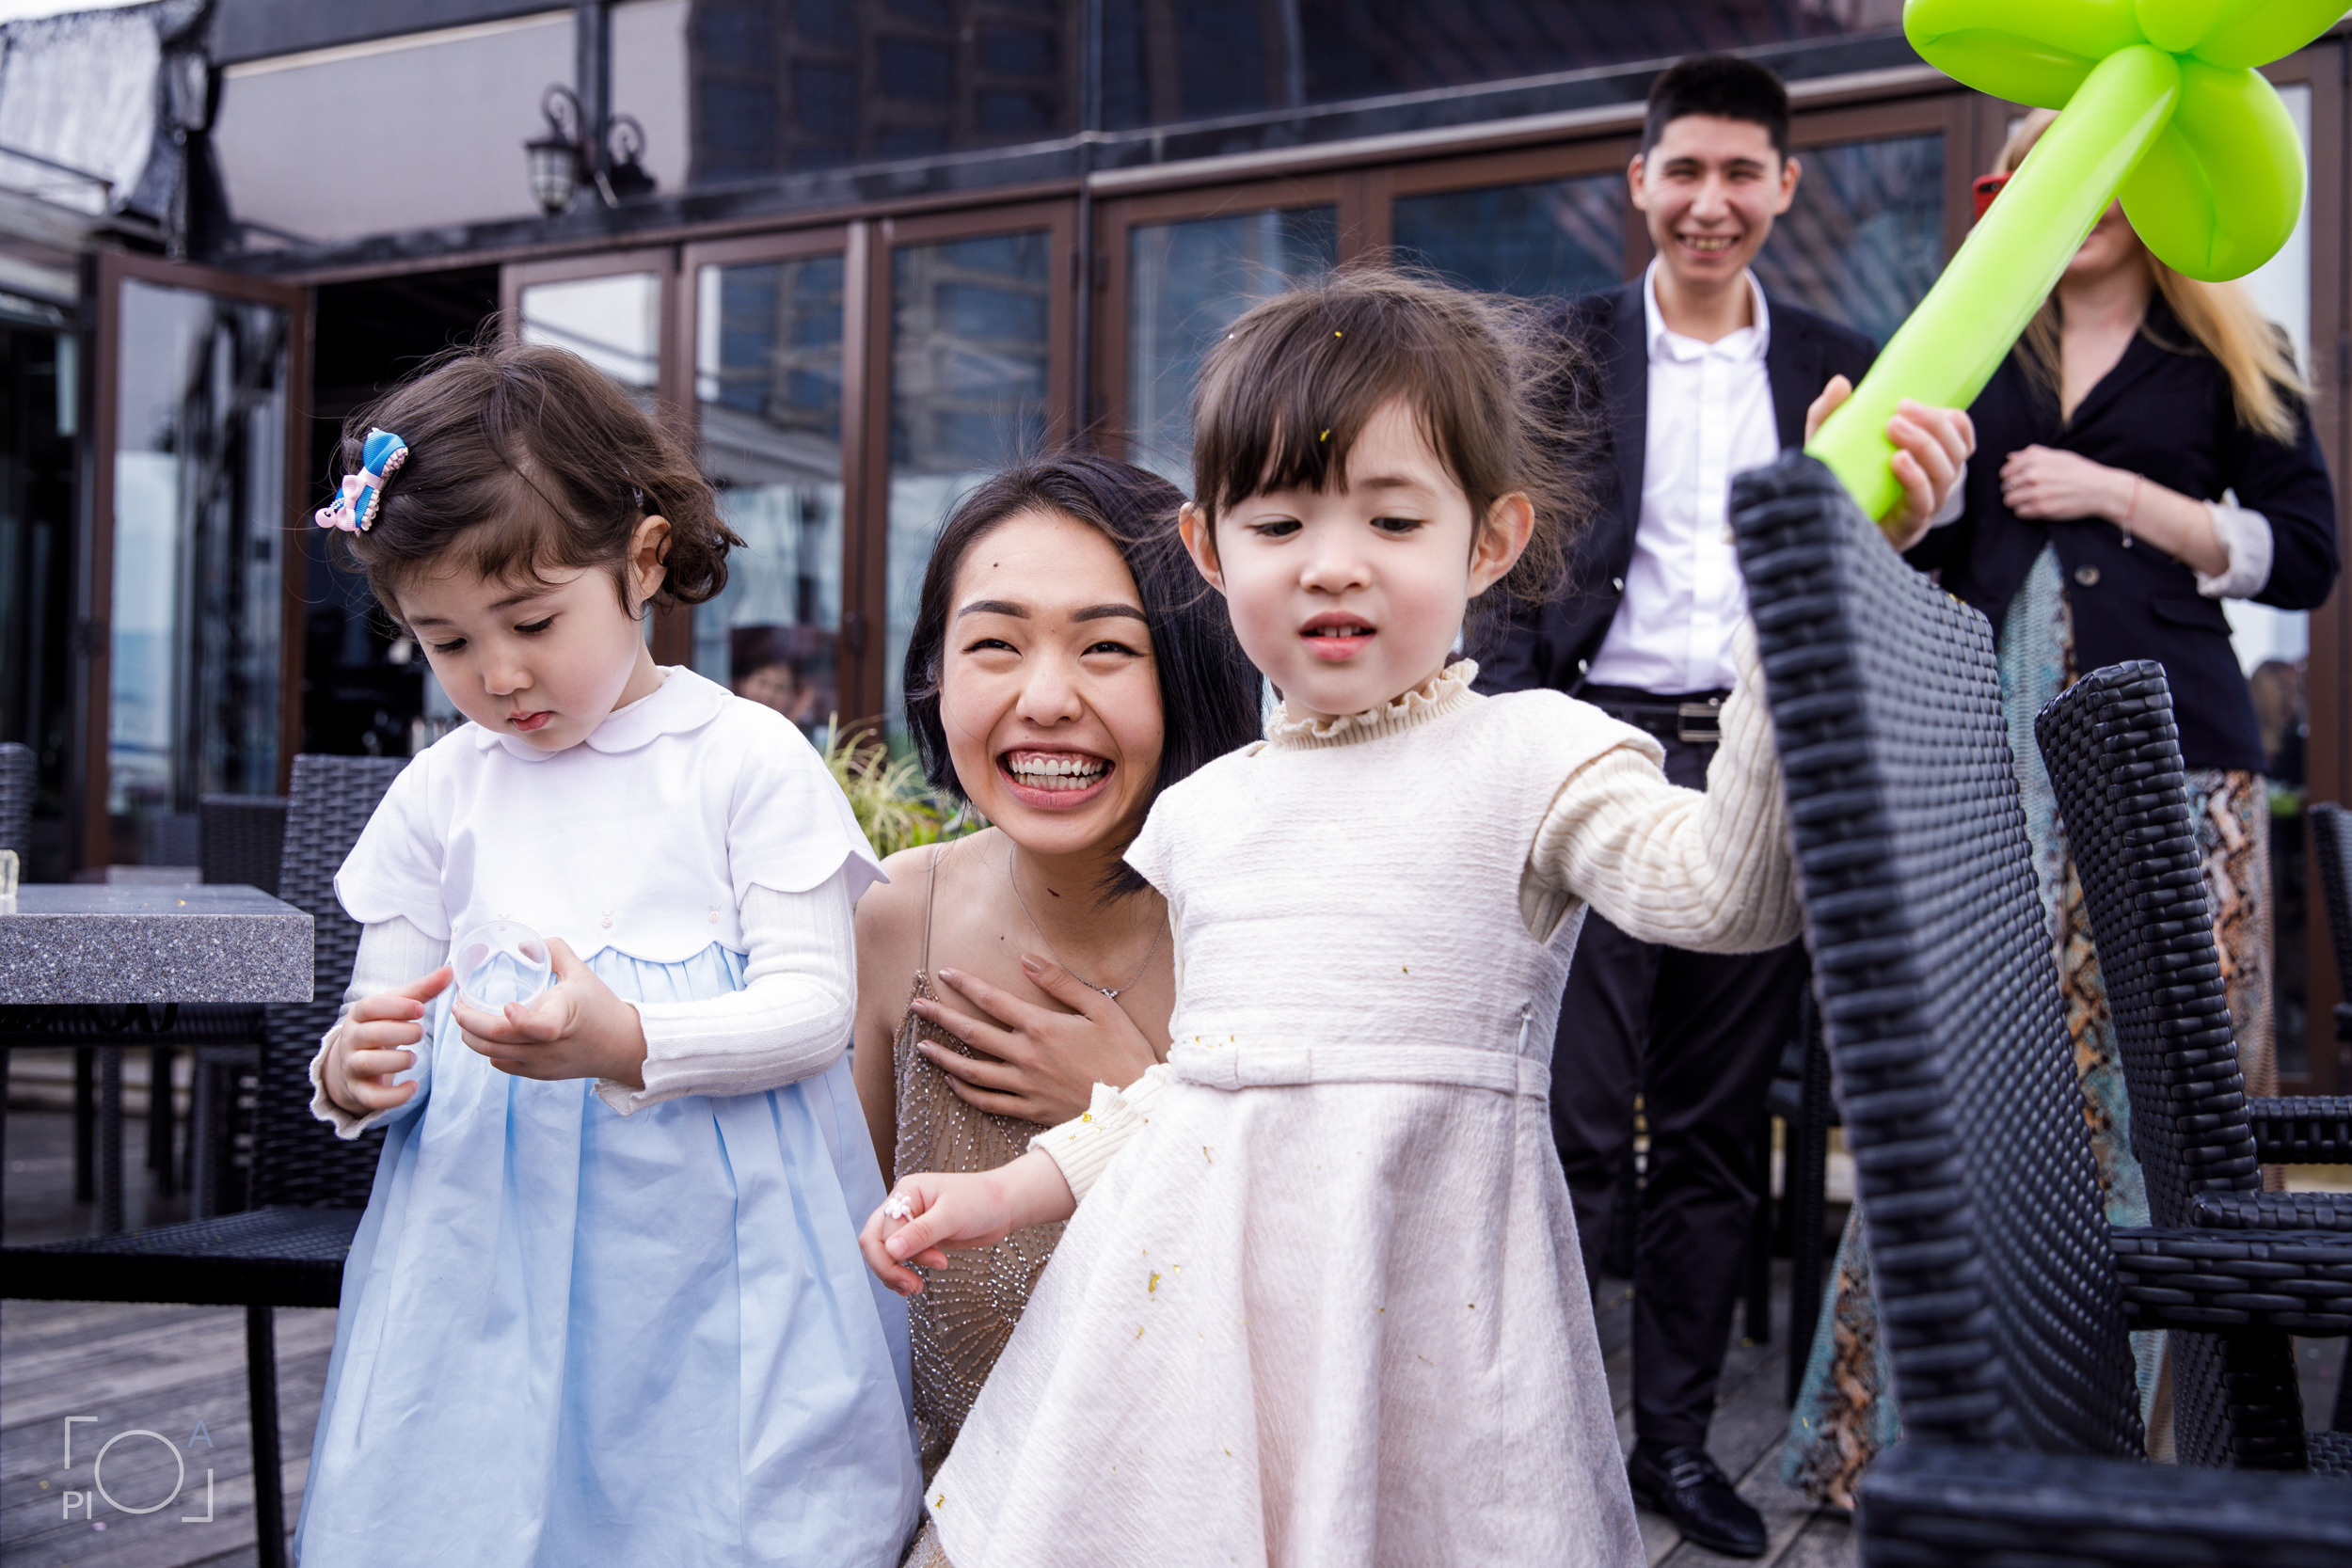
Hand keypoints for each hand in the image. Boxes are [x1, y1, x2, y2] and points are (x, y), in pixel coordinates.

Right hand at [326, 967, 449, 1115]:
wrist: (354, 1062)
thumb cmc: (382, 1026)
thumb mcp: (396, 1007)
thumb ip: (422, 990)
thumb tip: (450, 970)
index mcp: (360, 1014)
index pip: (370, 1006)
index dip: (396, 1007)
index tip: (421, 1008)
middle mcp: (352, 1039)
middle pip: (371, 1034)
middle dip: (401, 1033)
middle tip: (421, 1032)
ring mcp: (352, 1066)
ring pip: (367, 1063)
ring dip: (397, 1061)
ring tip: (414, 1057)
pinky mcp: (359, 1090)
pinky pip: (372, 1097)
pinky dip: (394, 1096)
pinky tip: (413, 1087)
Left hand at [452, 938, 648, 1085]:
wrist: (624, 1047)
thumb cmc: (601, 1005)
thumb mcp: (582, 972)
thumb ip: (553, 951)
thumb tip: (520, 944)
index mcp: (564, 1017)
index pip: (539, 1027)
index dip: (518, 1020)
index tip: (506, 1006)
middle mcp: (551, 1045)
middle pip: (498, 1039)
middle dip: (468, 1022)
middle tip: (457, 1005)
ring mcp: (543, 1063)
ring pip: (492, 1054)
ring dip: (472, 1037)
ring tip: (465, 1019)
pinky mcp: (540, 1074)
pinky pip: (502, 1064)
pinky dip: (489, 1050)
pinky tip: (488, 1036)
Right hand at [860, 1152, 1076, 1296]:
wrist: (1005, 1205)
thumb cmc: (982, 1201)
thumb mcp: (952, 1216)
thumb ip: (920, 1233)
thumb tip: (890, 1250)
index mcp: (906, 1192)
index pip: (883, 1231)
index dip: (898, 1256)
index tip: (931, 1266)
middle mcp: (902, 1206)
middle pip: (873, 1241)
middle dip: (887, 1268)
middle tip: (911, 1287)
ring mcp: (909, 1222)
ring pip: (883, 1252)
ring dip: (894, 1273)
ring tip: (916, 1288)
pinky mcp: (919, 1238)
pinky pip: (899, 1258)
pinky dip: (902, 1272)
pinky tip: (914, 1284)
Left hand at [909, 956, 1159, 1124]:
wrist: (1136, 1105)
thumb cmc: (1124, 1051)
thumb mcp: (1100, 1007)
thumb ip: (1060, 982)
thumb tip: (1025, 960)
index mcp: (1041, 1027)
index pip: (993, 1000)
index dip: (966, 985)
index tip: (945, 973)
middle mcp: (1026, 1056)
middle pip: (972, 1034)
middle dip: (940, 1017)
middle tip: (917, 1007)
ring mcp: (1025, 1086)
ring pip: (972, 1071)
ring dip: (943, 1057)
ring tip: (922, 1047)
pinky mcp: (1030, 1110)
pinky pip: (988, 1102)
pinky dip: (966, 1092)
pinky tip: (954, 1082)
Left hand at [1806, 377, 1975, 548]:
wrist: (1817, 524)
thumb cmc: (1834, 481)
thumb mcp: (1829, 443)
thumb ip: (1830, 413)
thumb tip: (1840, 383)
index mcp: (1927, 461)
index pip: (1960, 438)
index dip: (1952, 420)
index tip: (1913, 403)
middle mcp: (1933, 484)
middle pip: (1957, 453)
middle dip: (1934, 426)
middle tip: (1899, 411)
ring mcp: (1923, 508)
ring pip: (1946, 475)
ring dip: (1925, 446)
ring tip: (1894, 428)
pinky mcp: (1907, 529)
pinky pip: (1923, 504)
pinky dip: (1916, 480)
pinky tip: (1898, 461)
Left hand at [1999, 445, 2127, 522]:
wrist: (2100, 489)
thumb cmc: (2080, 471)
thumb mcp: (2058, 455)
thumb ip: (2032, 454)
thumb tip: (2009, 457)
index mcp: (2036, 460)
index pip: (2005, 471)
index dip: (2010, 477)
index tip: (2019, 480)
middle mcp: (2034, 475)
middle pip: (2005, 486)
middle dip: (2013, 489)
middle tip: (2026, 491)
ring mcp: (2037, 492)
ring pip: (2009, 500)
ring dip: (2016, 502)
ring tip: (2029, 500)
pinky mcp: (2041, 509)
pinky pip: (2019, 512)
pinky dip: (2024, 511)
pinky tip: (2035, 507)